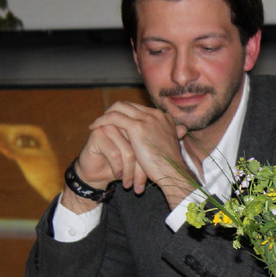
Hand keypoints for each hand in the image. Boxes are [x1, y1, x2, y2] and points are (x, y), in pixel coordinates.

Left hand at [67, 102, 190, 209]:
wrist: (173, 172)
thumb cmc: (171, 165)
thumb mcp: (173, 144)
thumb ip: (173, 134)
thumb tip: (181, 130)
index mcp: (164, 118)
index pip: (139, 108)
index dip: (125, 113)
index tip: (115, 121)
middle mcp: (156, 114)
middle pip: (129, 104)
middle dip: (113, 111)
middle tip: (103, 120)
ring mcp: (147, 119)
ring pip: (120, 107)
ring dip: (106, 114)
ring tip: (97, 123)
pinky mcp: (138, 127)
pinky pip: (113, 117)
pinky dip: (102, 120)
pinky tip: (94, 127)